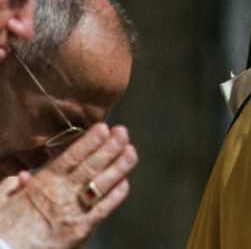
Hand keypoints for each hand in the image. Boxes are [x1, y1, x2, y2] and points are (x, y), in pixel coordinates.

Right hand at [0, 123, 137, 248]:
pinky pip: (102, 210)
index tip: (104, 128)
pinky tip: (126, 183)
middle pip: (90, 166)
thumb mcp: (4, 201)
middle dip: (109, 148)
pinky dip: (115, 196)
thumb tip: (23, 174)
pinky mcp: (81, 229)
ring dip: (119, 167)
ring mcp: (73, 211)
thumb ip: (14, 185)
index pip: (71, 157)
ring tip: (131, 152)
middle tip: (123, 133)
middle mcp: (61, 193)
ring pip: (101, 184)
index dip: (89, 141)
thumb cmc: (5, 228)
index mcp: (43, 183)